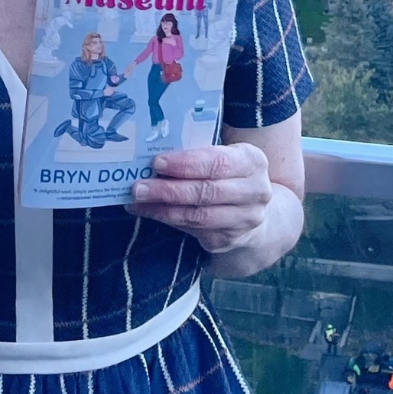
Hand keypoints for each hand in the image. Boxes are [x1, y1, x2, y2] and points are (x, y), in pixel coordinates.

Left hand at [129, 143, 273, 253]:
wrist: (251, 209)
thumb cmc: (226, 174)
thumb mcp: (221, 155)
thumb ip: (195, 154)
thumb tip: (149, 154)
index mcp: (252, 161)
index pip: (218, 162)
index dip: (186, 163)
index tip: (157, 162)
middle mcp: (256, 191)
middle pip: (207, 192)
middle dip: (168, 190)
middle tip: (138, 187)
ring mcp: (246, 219)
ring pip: (198, 215)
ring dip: (162, 208)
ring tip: (137, 200)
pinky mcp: (229, 239)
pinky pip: (193, 230)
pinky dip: (166, 219)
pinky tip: (146, 211)